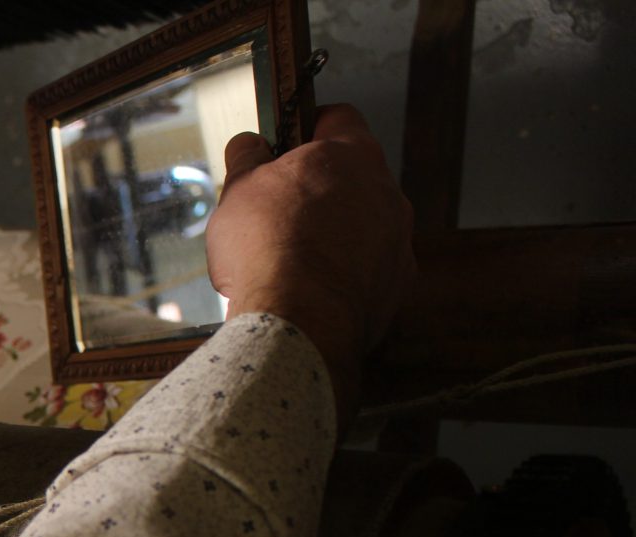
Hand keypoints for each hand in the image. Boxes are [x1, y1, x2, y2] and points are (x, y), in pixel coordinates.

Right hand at [206, 104, 414, 424]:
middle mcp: (386, 191)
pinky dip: (345, 274)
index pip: (337, 117)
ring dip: (334, 234)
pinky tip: (312, 290)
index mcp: (350, 154)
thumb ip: (247, 158)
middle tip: (279, 211)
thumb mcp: (238, 190)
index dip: (308, 126)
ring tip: (293, 260)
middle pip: (353, 176)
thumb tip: (249, 144)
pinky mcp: (397, 283)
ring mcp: (397, 238)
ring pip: (365, 224)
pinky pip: (370, 268)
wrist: (298, 321)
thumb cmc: (267, 249)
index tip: (287, 143)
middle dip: (319, 189)